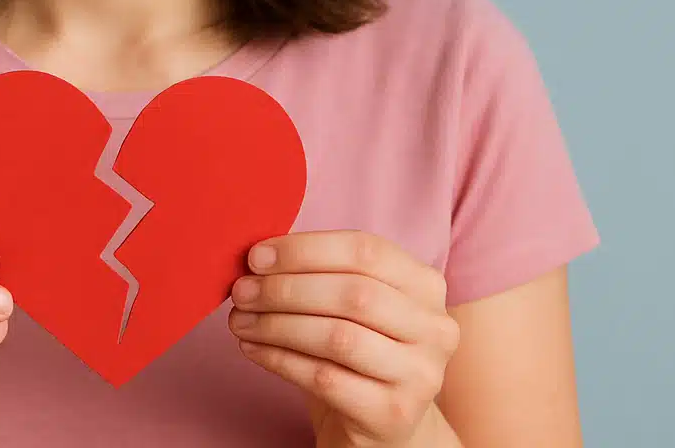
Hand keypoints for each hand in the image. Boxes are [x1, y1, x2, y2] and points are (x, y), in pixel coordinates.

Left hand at [228, 230, 459, 447]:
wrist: (386, 425)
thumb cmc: (360, 351)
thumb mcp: (357, 305)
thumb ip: (323, 273)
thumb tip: (259, 255)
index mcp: (427, 284)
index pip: (365, 250)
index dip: (306, 249)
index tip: (257, 256)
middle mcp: (435, 328)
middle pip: (352, 293)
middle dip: (286, 289)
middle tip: (242, 291)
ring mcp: (420, 374)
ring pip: (338, 337)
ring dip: (277, 325)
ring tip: (240, 321)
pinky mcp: (394, 414)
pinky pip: (325, 379)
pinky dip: (280, 359)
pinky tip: (253, 349)